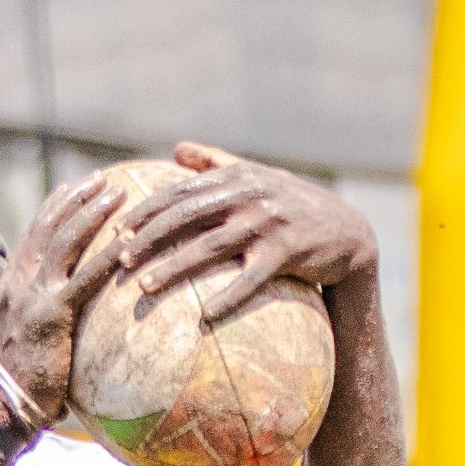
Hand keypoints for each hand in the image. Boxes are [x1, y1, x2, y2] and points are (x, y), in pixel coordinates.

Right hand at [0, 172, 132, 425]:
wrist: (5, 408)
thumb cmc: (24, 383)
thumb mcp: (27, 339)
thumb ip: (44, 316)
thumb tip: (68, 313)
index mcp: (11, 286)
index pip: (33, 235)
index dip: (55, 207)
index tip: (75, 188)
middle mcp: (17, 284)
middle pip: (49, 228)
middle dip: (77, 199)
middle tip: (103, 181)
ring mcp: (32, 297)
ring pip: (64, 242)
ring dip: (92, 213)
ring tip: (117, 195)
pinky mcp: (50, 315)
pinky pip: (84, 278)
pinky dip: (106, 256)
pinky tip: (128, 242)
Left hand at [117, 142, 376, 320]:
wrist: (347, 231)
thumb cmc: (292, 207)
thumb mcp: (258, 177)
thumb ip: (217, 164)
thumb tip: (178, 148)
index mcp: (237, 176)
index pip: (181, 191)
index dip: (147, 210)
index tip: (117, 230)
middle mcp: (249, 195)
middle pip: (188, 216)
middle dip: (150, 237)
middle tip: (120, 259)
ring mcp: (268, 223)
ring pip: (211, 247)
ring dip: (175, 267)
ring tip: (144, 286)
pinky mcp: (288, 252)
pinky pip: (251, 279)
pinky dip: (227, 298)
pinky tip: (203, 317)